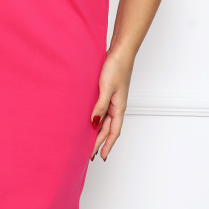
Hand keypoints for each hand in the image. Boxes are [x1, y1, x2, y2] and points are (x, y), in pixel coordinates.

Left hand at [90, 47, 134, 161]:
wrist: (120, 51)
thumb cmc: (116, 67)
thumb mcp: (106, 88)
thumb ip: (100, 106)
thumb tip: (93, 123)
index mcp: (119, 107)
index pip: (113, 132)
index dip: (107, 145)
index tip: (101, 157)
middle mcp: (116, 105)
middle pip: (108, 128)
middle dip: (100, 142)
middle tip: (90, 154)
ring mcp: (112, 99)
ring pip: (104, 120)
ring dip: (97, 131)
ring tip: (88, 141)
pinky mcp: (108, 92)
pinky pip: (102, 110)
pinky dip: (96, 118)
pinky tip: (90, 119)